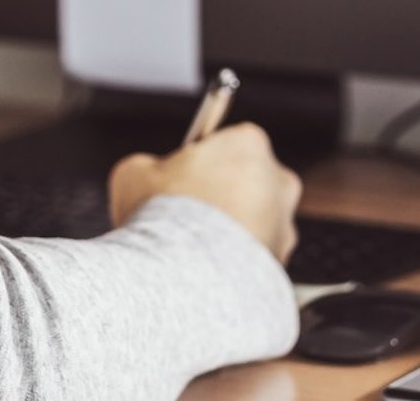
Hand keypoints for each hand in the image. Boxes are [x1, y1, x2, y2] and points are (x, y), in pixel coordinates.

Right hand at [109, 123, 301, 262]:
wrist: (187, 276)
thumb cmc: (164, 217)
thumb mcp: (134, 172)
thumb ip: (149, 167)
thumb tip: (147, 175)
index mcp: (249, 145)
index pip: (228, 142)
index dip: (200, 160)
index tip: (179, 176)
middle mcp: (279, 182)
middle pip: (247, 182)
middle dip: (221, 195)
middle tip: (184, 213)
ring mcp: (285, 227)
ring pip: (254, 223)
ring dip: (229, 233)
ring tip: (191, 249)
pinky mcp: (283, 266)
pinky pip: (254, 259)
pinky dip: (234, 264)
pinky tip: (205, 271)